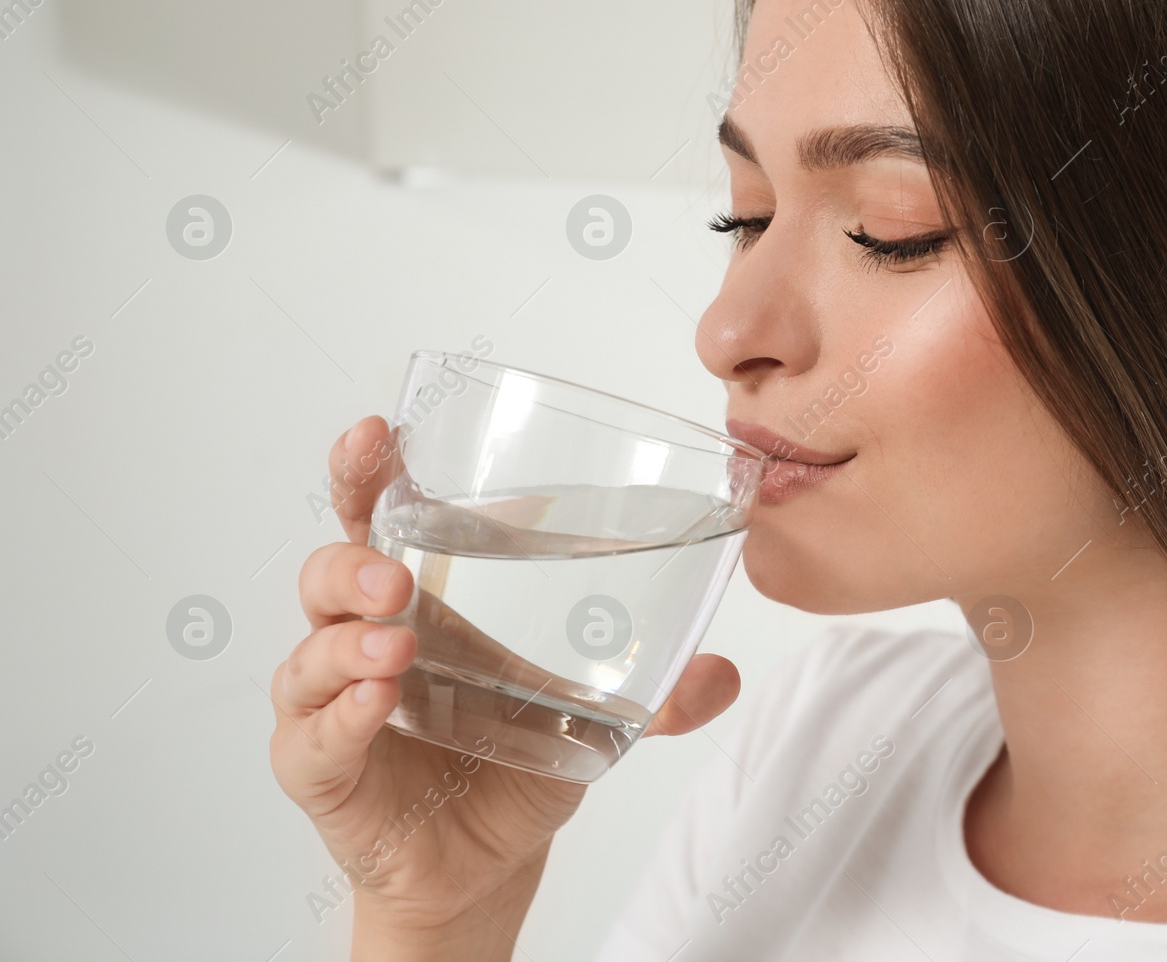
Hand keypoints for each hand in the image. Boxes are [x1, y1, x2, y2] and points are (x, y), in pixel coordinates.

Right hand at [268, 416, 741, 950]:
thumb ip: (659, 697)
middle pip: (328, 572)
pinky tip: (377, 704)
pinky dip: (342, 716)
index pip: (379, 518)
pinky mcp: (323, 770)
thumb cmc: (515, 760)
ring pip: (311, 654)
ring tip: (398, 646)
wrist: (486, 862)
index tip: (375, 433)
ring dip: (349, 641)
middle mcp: (365, 640)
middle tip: (396, 575)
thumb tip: (725, 675)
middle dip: (352, 561)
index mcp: (424, 601)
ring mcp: (334, 705)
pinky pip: (314, 737)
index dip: (366, 473)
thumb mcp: (593, 717)